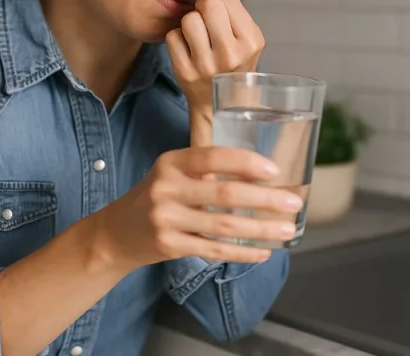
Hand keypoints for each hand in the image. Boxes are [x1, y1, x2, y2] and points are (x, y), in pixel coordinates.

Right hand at [97, 145, 303, 267]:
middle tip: (293, 202)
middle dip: (265, 199)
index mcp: (172, 163)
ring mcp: (166, 219)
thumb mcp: (172, 174)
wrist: (116, 234)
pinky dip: (242, 252)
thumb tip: (260, 176)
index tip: (274, 170)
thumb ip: (205, 171)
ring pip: (224, 226)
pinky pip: (214, 250)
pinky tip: (263, 251)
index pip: (214, 157)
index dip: (246, 163)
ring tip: (286, 229)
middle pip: (225, 194)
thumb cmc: (156, 197)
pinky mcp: (169, 246)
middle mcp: (167, 188)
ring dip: (260, 229)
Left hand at [165, 0, 264, 126]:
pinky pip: (173, 36)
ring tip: (199, 36)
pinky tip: (188, 49)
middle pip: (208, 4)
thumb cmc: (234, 64)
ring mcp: (208, 65)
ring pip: (188, 19)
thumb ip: (229, 7)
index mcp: (251, 41)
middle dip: (202, 5)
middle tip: (206, 17)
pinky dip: (177, 39)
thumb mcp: (244, 37)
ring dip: (189, 23)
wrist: (224, 106)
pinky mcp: (186, 73)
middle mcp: (232, 54)